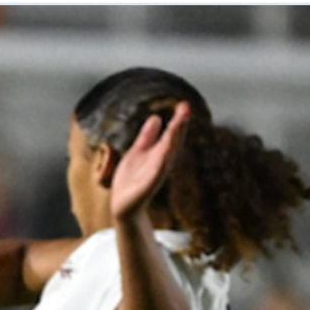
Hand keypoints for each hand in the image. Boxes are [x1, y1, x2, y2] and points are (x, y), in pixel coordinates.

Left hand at [107, 102, 191, 219]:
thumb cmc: (132, 179)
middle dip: (179, 125)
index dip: (178, 120)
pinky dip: (162, 162)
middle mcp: (161, 162)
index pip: (171, 134)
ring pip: (167, 153)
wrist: (123, 204)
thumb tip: (156, 117)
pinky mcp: (148, 185)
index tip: (184, 105)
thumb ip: (147, 136)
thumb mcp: (138, 151)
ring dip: (174, 138)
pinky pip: (157, 173)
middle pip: (173, 141)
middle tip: (186, 108)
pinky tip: (165, 152)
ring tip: (179, 122)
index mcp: (159, 154)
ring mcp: (156, 174)